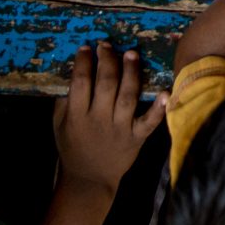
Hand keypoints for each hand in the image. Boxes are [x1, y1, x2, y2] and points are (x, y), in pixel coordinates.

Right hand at [53, 42, 165, 194]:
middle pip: (106, 84)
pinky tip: (165, 91)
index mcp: (76, 116)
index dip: (84, 62)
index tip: (87, 48)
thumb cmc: (72, 147)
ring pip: (127, 96)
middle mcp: (98, 120)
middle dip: (108, 60)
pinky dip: (159, 108)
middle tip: (108, 45)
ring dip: (131, 72)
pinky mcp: (136, 138)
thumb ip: (63, 100)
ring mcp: (119, 128)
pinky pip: (149, 122)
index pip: (80, 82)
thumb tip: (72, 70)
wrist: (89, 179)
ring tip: (131, 53)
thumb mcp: (59, 124)